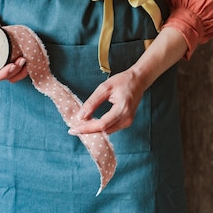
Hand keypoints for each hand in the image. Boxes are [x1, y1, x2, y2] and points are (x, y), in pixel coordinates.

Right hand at [0, 4, 27, 82]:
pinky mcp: (8, 55)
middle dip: (16, 71)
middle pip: (6, 76)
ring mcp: (1, 62)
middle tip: (22, 59)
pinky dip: (23, 64)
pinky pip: (16, 64)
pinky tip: (27, 56)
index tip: (13, 65)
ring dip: (21, 70)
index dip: (4, 74)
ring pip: (13, 73)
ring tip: (25, 59)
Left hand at [68, 26, 187, 135]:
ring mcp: (128, 122)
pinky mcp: (127, 122)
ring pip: (107, 131)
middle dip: (88, 131)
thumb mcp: (105, 88)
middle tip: (73, 128)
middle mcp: (126, 118)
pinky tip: (92, 123)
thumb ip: (92, 102)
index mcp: (122, 109)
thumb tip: (80, 116)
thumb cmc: (122, 81)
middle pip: (103, 131)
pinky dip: (101, 127)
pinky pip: (111, 128)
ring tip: (81, 125)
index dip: (86, 129)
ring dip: (94, 129)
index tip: (73, 130)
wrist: (139, 80)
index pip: (101, 124)